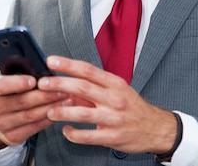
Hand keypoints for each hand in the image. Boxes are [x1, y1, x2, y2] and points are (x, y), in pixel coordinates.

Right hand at [0, 74, 69, 147]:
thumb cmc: (10, 95)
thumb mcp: (11, 82)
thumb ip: (23, 74)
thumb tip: (45, 69)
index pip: (1, 85)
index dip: (18, 83)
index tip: (34, 80)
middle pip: (22, 101)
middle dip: (45, 95)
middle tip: (62, 89)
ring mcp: (1, 124)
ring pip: (30, 115)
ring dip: (51, 107)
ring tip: (66, 100)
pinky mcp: (12, 136)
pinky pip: (34, 127)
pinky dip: (49, 119)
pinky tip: (59, 112)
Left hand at [38, 56, 176, 153]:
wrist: (155, 128)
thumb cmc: (133, 107)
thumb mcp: (117, 91)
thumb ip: (93, 88)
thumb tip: (67, 86)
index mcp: (114, 83)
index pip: (88, 70)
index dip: (68, 65)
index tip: (51, 61)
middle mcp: (114, 98)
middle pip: (82, 88)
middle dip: (59, 84)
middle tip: (42, 84)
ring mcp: (114, 118)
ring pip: (83, 113)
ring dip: (63, 112)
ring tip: (50, 111)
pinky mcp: (112, 137)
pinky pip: (88, 136)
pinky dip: (74, 134)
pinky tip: (66, 131)